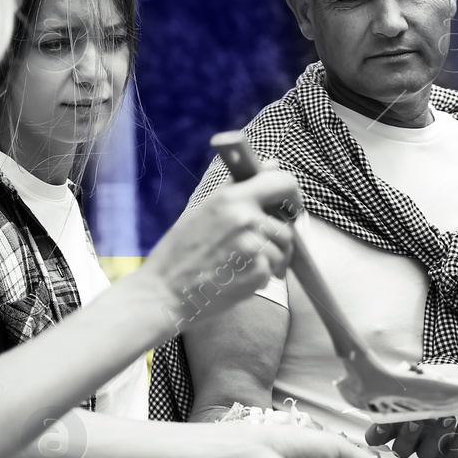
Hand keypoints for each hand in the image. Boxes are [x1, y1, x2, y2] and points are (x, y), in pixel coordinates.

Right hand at [143, 165, 299, 331]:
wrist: (164, 292)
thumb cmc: (179, 253)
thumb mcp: (204, 210)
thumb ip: (239, 188)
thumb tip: (272, 164)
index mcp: (231, 198)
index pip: (282, 182)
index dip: (292, 194)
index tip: (290, 207)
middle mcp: (245, 218)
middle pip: (286, 226)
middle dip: (278, 240)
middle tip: (255, 250)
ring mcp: (254, 246)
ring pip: (283, 251)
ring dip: (271, 260)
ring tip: (241, 266)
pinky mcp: (258, 272)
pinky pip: (273, 271)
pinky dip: (260, 278)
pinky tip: (236, 278)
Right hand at [363, 363, 457, 457]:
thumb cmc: (440, 384)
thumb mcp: (425, 374)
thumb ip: (413, 375)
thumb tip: (408, 371)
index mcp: (396, 422)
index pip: (377, 436)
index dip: (377, 434)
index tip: (383, 424)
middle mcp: (411, 438)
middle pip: (401, 449)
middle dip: (408, 436)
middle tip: (416, 420)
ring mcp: (430, 446)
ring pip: (426, 453)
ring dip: (436, 436)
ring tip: (447, 416)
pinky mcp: (452, 450)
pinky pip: (455, 450)